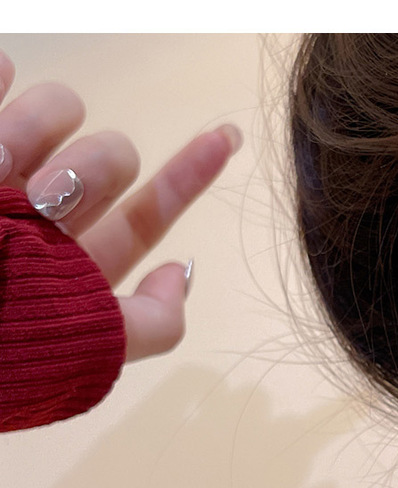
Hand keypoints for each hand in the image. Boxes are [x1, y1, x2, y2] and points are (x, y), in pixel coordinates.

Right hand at [0, 50, 241, 361]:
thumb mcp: (83, 353)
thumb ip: (149, 325)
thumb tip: (183, 271)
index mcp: (74, 265)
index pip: (145, 215)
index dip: (189, 175)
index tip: (229, 136)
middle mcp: (38, 218)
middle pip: (108, 156)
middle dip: (97, 163)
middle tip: (48, 199)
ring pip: (57, 109)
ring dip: (44, 124)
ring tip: (2, 165)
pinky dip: (1, 77)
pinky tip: (1, 82)